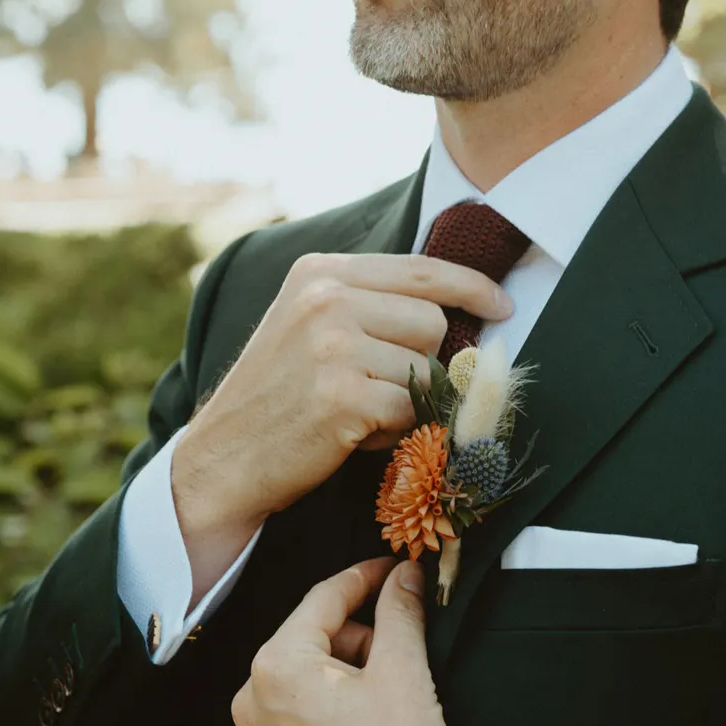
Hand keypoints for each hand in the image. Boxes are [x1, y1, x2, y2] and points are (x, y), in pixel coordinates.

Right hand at [171, 251, 510, 594]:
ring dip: (405, 401)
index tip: (502, 305)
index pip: (421, 268)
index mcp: (320, 272)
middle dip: (422, 362)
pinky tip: (354, 434)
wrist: (223, 457)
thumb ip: (371, 305)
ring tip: (357, 412)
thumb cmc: (278, 394)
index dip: (471, 286)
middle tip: (376, 387)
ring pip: (426, 370)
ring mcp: (333, 346)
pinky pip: (411, 411)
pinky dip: (395, 431)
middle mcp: (326, 299)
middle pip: (433, 321)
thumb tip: (461, 312)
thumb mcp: (311, 324)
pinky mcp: (343, 397)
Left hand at [231, 557, 449, 725]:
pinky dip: (318, 721)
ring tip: (379, 704)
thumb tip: (405, 574)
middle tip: (396, 654)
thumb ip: (400, 609)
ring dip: (335, 682)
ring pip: (297, 688)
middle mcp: (249, 704)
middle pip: (307, 644)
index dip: (363, 579)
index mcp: (277, 667)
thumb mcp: (405, 671)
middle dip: (353, 641)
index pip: (322, 600)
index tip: (390, 570)